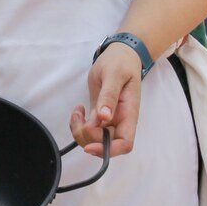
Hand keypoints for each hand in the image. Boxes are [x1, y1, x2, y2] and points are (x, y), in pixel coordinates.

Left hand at [70, 42, 143, 156]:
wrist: (119, 56)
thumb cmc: (120, 63)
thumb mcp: (114, 74)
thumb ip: (109, 96)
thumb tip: (104, 118)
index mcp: (129, 113)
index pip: (125, 144)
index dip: (108, 150)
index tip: (90, 145)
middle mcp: (120, 121)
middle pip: (106, 145)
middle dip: (88, 137)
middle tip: (79, 116)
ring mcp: (110, 120)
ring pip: (94, 139)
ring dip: (80, 131)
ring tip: (77, 112)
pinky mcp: (99, 116)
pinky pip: (88, 129)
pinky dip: (78, 125)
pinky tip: (78, 110)